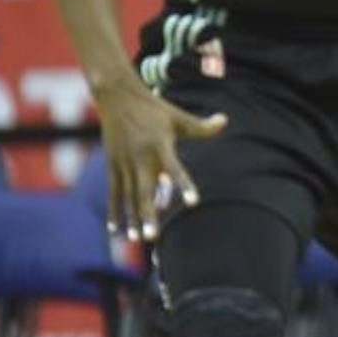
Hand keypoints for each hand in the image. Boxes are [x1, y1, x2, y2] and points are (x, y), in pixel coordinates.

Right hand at [96, 83, 226, 240]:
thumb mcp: (179, 117)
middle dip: (148, 214)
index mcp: (160, 146)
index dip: (184, 185)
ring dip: (132, 218)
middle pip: (145, 190)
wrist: (117, 98)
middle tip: (152, 236)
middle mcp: (140, 157)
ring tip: (138, 239)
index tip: (194, 203)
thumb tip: (225, 121)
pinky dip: (114, 211)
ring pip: (128, 196)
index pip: (175, 169)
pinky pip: (113, 192)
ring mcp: (123, 163)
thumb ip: (202, 126)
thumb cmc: (154, 109)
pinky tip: (115, 230)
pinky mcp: (112, 165)